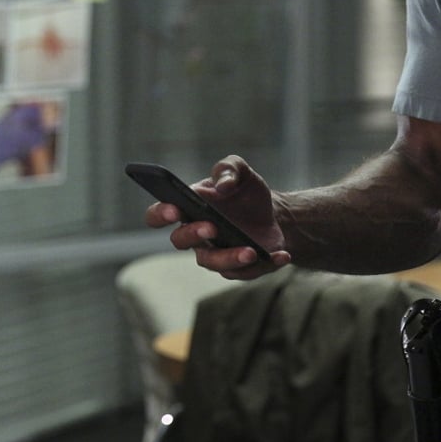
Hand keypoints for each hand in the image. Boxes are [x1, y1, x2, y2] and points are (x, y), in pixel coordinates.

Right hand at [142, 154, 291, 279]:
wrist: (273, 212)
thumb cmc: (244, 191)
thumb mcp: (239, 169)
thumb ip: (228, 168)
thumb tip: (222, 186)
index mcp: (187, 208)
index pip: (158, 215)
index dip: (160, 214)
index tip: (173, 210)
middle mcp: (195, 235)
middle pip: (180, 242)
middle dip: (194, 235)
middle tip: (212, 228)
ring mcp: (216, 254)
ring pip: (213, 263)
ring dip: (231, 259)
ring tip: (251, 251)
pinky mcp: (239, 268)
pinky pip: (247, 272)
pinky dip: (265, 264)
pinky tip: (282, 254)